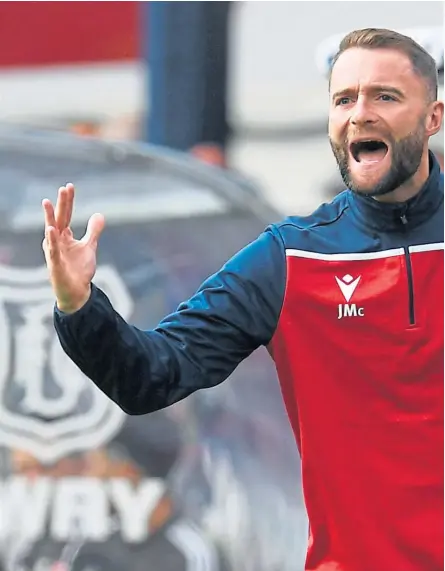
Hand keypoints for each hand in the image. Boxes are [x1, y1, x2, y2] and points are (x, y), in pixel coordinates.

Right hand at [42, 183, 104, 312]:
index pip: (66, 215)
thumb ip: (93, 231)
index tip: (70, 186)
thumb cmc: (79, 269)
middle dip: (61, 204)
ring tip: (47, 202)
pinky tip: (52, 230)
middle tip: (63, 188)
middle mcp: (57, 242)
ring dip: (50, 217)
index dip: (68, 201)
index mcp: (64, 236)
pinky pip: (53, 251)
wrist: (77, 292)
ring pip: (51, 232)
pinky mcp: (55, 265)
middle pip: (59, 219)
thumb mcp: (89, 247)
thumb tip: (99, 214)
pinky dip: (52, 241)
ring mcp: (54, 252)